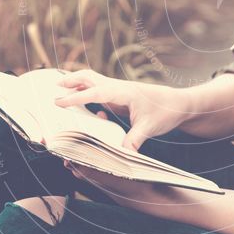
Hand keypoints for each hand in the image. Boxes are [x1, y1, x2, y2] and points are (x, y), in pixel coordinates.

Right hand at [55, 69, 194, 151]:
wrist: (180, 104)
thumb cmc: (166, 111)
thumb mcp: (149, 128)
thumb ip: (133, 141)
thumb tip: (121, 155)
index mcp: (123, 91)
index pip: (94, 92)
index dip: (75, 98)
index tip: (58, 102)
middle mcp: (119, 87)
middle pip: (90, 77)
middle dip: (71, 81)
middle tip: (54, 88)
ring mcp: (119, 90)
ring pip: (93, 82)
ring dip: (77, 84)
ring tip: (61, 91)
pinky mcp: (121, 96)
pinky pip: (99, 91)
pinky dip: (87, 93)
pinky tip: (83, 105)